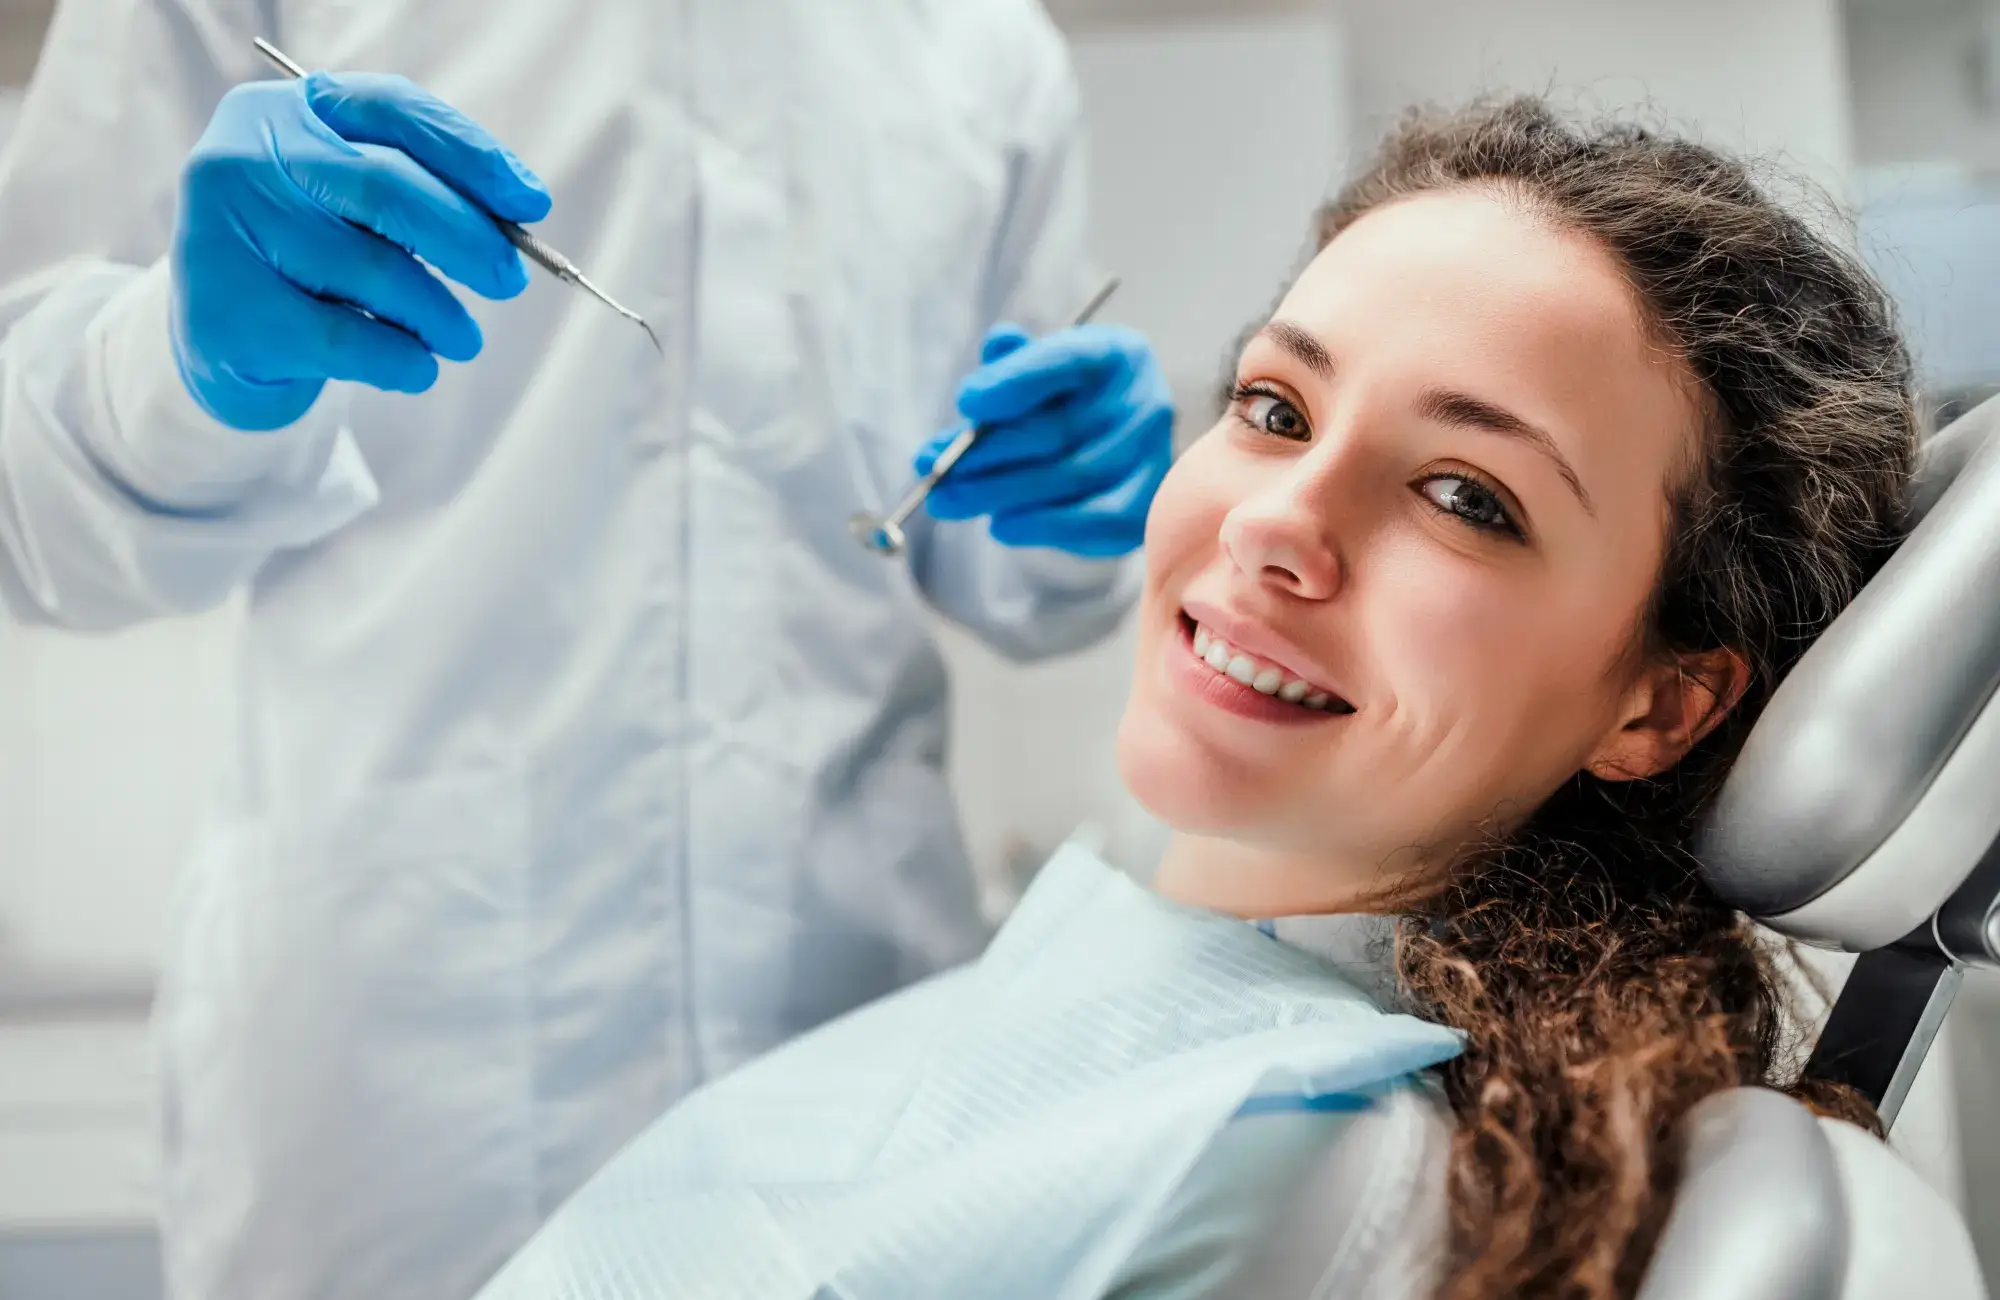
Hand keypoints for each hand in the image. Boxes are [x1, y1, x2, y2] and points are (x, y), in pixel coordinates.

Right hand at [170, 72, 551, 430]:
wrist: (221, 342)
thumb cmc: (309, 260)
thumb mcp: (351, 205)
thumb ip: (422, 190)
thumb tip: (521, 211)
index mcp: (282, 112)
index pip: (392, 111)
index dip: (471, 154)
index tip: (531, 202)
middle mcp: (241, 160)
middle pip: (386, 187)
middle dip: (468, 238)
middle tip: (508, 280)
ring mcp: (223, 235)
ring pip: (375, 271)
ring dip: (441, 314)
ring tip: (462, 339)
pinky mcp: (227, 315)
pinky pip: (348, 339)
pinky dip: (403, 359)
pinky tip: (417, 368)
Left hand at [917, 323, 1172, 558]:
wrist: (1116, 449)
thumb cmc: (1065, 403)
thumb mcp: (1038, 371)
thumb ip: (1014, 362)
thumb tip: (998, 344)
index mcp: (1113, 354)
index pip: (1064, 360)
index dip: (1013, 381)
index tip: (964, 402)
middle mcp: (1143, 401)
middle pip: (1059, 430)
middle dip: (987, 453)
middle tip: (934, 470)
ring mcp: (1151, 455)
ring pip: (1070, 477)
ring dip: (1001, 493)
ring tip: (949, 500)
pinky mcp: (1145, 505)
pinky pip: (1094, 520)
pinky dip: (1042, 526)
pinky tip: (1000, 525)